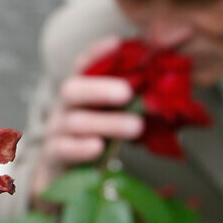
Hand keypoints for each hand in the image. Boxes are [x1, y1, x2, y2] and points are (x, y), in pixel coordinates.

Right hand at [32, 37, 144, 196]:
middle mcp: (65, 107)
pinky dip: (81, 148)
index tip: (118, 43)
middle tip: (128, 93)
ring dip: (107, 122)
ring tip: (136, 127)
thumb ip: (134, 105)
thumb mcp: (114, 118)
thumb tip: (169, 90)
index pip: (84, 66)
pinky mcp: (54, 156)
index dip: (98, 53)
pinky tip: (98, 147)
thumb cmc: (97, 140)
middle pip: (73, 89)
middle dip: (100, 88)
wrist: (67, 180)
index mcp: (81, 92)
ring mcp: (56, 131)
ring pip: (75, 122)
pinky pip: (63, 149)